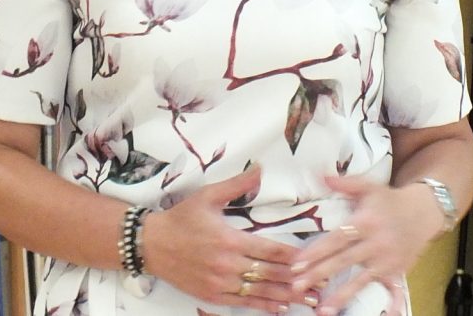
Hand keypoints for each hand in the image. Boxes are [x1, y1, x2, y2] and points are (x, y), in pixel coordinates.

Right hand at [142, 165, 317, 311]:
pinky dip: (262, 306)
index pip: (269, 249)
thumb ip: (237, 185)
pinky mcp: (211, 295)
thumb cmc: (181, 218)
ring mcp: (219, 282)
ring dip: (286, 296)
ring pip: (259, 292)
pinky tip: (279, 308)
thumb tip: (260, 169)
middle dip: (298, 280)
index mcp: (229, 239)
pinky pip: (241, 303)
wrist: (150, 244)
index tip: (314, 260)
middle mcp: (227, 264)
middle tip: (322, 284)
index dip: (294, 256)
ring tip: (309, 301)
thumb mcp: (208, 196)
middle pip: (270, 274)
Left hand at [290, 175, 443, 315]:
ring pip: (360, 280)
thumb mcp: (369, 187)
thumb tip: (322, 176)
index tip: (297, 262)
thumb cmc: (390, 200)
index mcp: (366, 221)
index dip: (317, 251)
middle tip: (296, 286)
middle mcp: (376, 242)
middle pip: (343, 261)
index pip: (337, 238)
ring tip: (322, 309)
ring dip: (340, 296)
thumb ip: (345, 184)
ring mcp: (387, 260)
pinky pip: (390, 291)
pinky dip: (388, 306)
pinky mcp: (397, 272)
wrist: (424, 211)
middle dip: (319, 274)